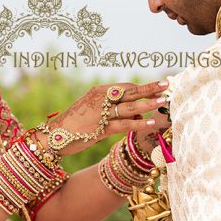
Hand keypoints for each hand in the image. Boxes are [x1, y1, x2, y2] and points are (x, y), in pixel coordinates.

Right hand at [35, 80, 167, 155]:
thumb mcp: (92, 111)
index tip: (158, 86)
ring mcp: (100, 114)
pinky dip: (137, 123)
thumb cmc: (73, 124)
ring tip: (163, 101)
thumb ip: (114, 110)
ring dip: (148, 103)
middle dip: (150, 89)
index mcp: (98, 92)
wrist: (52, 136)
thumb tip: (137, 113)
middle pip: (130, 92)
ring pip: (129, 107)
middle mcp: (100, 99)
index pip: (125, 86)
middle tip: (167, 84)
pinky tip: (150, 122)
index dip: (143, 87)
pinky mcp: (99, 129)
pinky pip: (122, 125)